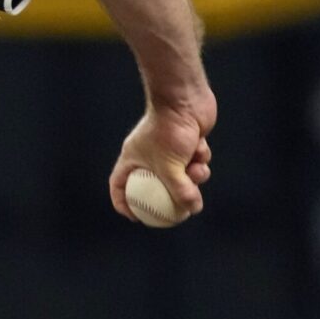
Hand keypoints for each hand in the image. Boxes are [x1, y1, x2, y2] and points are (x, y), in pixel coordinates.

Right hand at [109, 87, 216, 221]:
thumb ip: (181, 191)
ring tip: (196, 168)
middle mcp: (147, 155)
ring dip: (193, 175)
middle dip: (171, 195)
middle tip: (181, 211)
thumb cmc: (169, 131)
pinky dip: (199, 158)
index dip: (123, 203)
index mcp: (132, 158)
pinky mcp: (186, 143)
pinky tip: (200, 146)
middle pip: (154, 184)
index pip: (119, 184)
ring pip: (181, 174)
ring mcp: (167, 149)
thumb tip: (192, 210)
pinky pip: (194, 161)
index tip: (136, 218)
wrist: (184, 100)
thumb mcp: (171, 168)